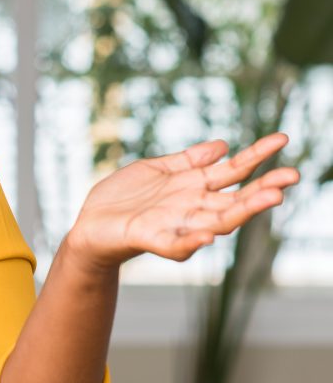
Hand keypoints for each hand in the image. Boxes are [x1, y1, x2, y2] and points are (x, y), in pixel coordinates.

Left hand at [66, 133, 299, 271]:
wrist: (90, 225)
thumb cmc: (124, 198)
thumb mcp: (156, 169)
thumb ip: (188, 161)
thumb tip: (223, 145)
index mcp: (194, 187)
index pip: (234, 170)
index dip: (257, 155)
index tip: (282, 138)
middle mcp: (192, 207)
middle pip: (235, 199)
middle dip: (263, 189)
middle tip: (292, 177)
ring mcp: (175, 225)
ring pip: (217, 221)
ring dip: (242, 212)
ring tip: (269, 199)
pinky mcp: (151, 239)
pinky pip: (175, 244)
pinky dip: (191, 242)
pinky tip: (207, 235)